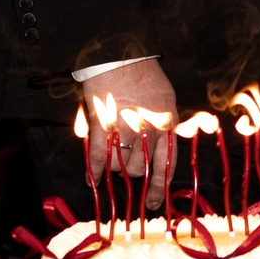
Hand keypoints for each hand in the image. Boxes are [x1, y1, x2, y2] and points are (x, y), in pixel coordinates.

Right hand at [78, 56, 176, 203]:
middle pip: (140, 168)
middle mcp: (147, 129)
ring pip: (118, 165)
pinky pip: (97, 157)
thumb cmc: (145, 75)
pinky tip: (92, 179)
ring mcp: (124, 128)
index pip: (166, 164)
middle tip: (127, 162)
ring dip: (115, 167)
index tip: (152, 203)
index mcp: (167, 123)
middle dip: (133, 171)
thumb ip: (166, 126)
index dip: (158, 187)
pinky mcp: (101, 124)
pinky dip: (94, 171)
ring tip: (113, 155)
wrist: (120, 55)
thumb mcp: (166, 99)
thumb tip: (163, 152)